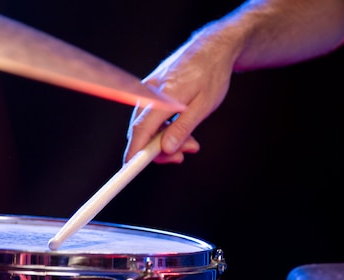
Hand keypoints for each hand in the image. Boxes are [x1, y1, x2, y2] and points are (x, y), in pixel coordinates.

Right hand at [124, 24, 237, 163]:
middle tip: (183, 156)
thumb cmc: (211, 74)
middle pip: (142, 130)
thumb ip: (183, 128)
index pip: (142, 129)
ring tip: (191, 142)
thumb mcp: (204, 105)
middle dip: (158, 149)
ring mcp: (148, 91)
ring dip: (164, 139)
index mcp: (163, 96)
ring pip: (147, 125)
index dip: (135, 151)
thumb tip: (166, 149)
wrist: (212, 48)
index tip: (130, 168)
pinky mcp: (151, 91)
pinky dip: (163, 128)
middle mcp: (150, 93)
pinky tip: (181, 130)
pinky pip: (150, 116)